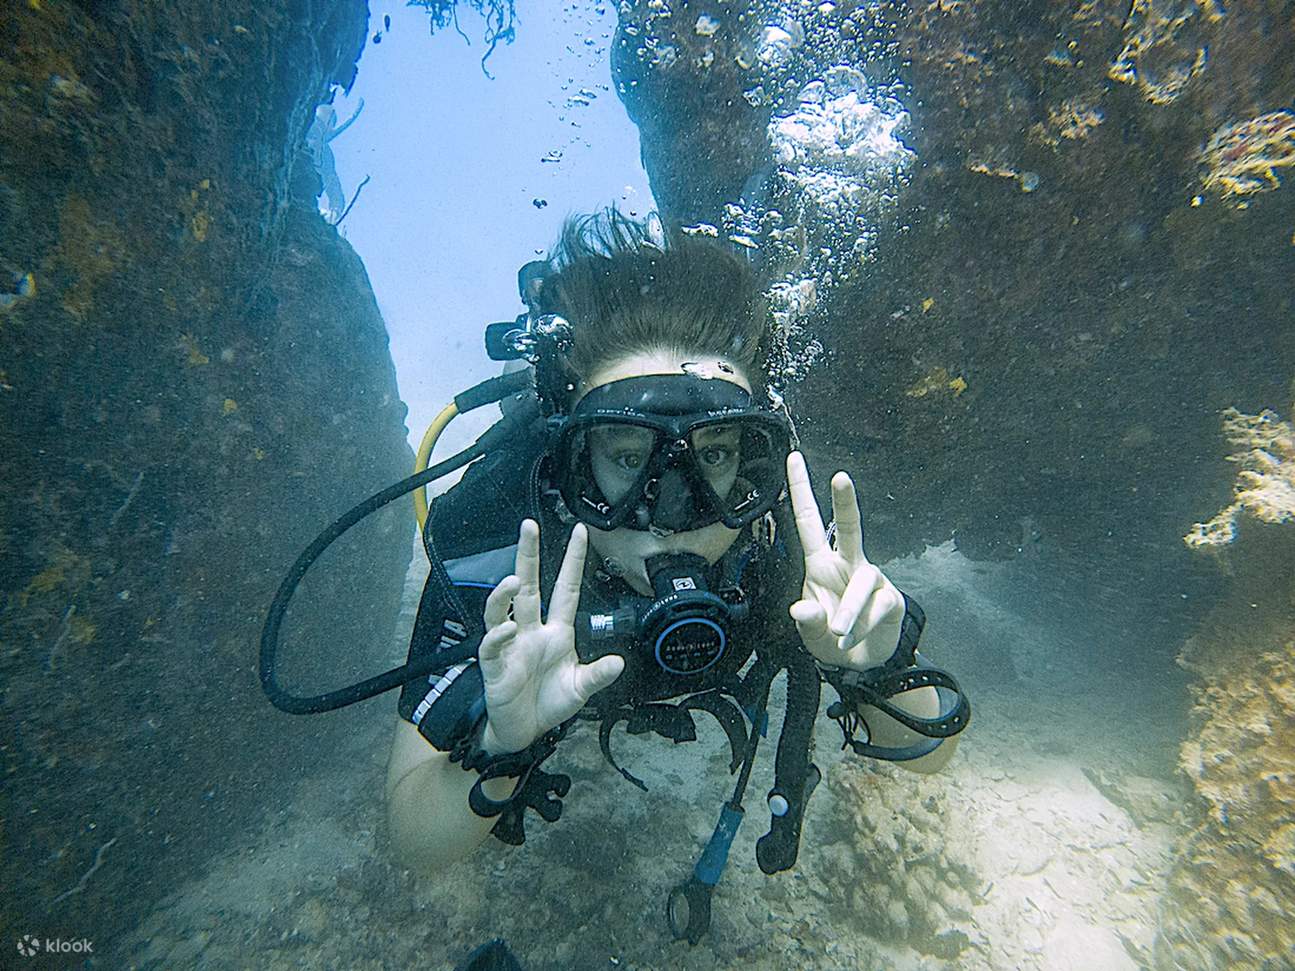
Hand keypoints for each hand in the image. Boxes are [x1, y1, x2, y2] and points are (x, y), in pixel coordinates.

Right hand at [478, 520, 624, 754]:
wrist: (524, 732)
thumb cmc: (548, 704)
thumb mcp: (580, 689)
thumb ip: (597, 675)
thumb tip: (618, 662)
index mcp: (556, 631)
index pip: (565, 588)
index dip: (572, 560)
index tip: (581, 532)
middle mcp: (531, 631)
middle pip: (529, 586)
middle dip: (527, 555)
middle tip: (528, 526)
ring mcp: (511, 645)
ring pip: (503, 609)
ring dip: (505, 593)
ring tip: (513, 580)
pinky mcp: (495, 665)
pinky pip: (493, 645)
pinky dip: (499, 635)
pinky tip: (509, 630)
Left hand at [786, 451, 904, 669]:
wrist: (861, 664)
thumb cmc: (830, 637)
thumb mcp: (810, 633)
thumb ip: (807, 620)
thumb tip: (800, 608)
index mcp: (820, 563)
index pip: (807, 521)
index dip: (799, 490)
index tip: (792, 457)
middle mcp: (847, 564)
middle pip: (848, 527)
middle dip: (845, 501)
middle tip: (840, 477)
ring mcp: (871, 579)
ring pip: (861, 585)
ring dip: (849, 613)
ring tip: (840, 634)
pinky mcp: (891, 598)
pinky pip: (877, 609)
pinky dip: (863, 629)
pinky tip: (855, 640)